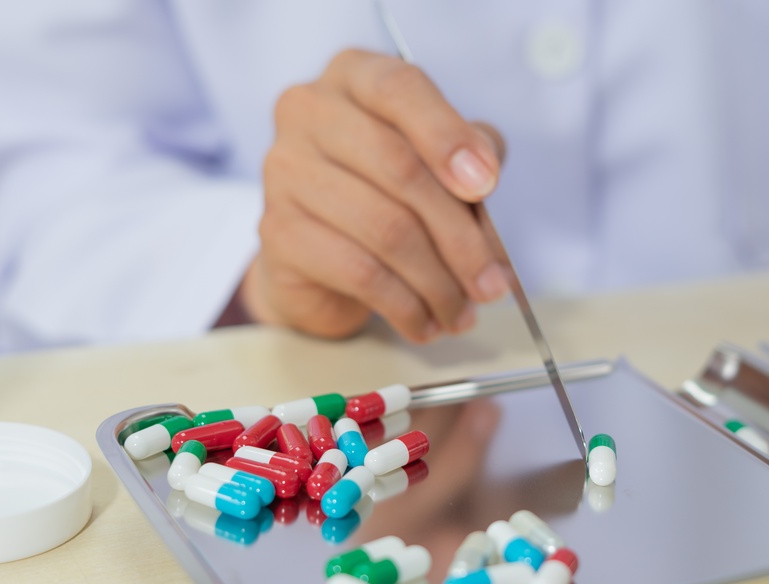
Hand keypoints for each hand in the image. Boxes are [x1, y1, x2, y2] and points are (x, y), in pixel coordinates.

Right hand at [234, 49, 508, 342]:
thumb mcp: (440, 164)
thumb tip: (486, 184)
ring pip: (385, 228)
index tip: (486, 185)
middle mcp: (310, 111)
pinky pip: (358, 271)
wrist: (317, 258)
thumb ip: (470, 161)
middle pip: (400, 168)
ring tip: (461, 311)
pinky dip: (404, 305)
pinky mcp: (277, 230)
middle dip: (459, 236)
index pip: (401, 88)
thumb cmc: (384, 196)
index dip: (448, 136)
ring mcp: (285, 170)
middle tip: (490, 283)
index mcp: (353, 76)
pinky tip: (424, 321)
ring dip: (437, 282)